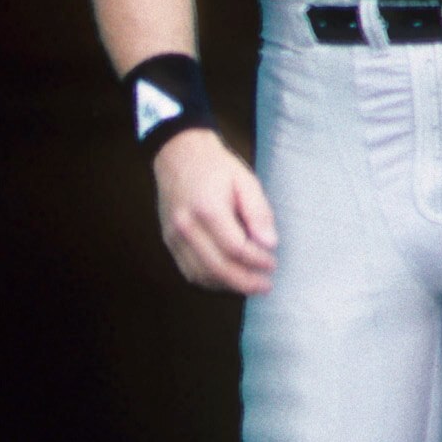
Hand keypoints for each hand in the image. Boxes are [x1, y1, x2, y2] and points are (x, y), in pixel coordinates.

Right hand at [153, 127, 277, 294]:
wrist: (178, 155)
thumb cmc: (216, 167)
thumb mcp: (245, 180)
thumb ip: (259, 212)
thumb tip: (269, 244)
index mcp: (207, 208)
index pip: (236, 249)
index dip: (257, 261)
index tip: (272, 262)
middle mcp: (186, 226)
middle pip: (218, 268)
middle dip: (246, 282)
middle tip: (265, 285)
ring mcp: (174, 236)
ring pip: (202, 275)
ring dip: (229, 285)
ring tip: (250, 283)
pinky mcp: (169, 241)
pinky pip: (189, 271)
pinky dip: (211, 281)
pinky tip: (228, 278)